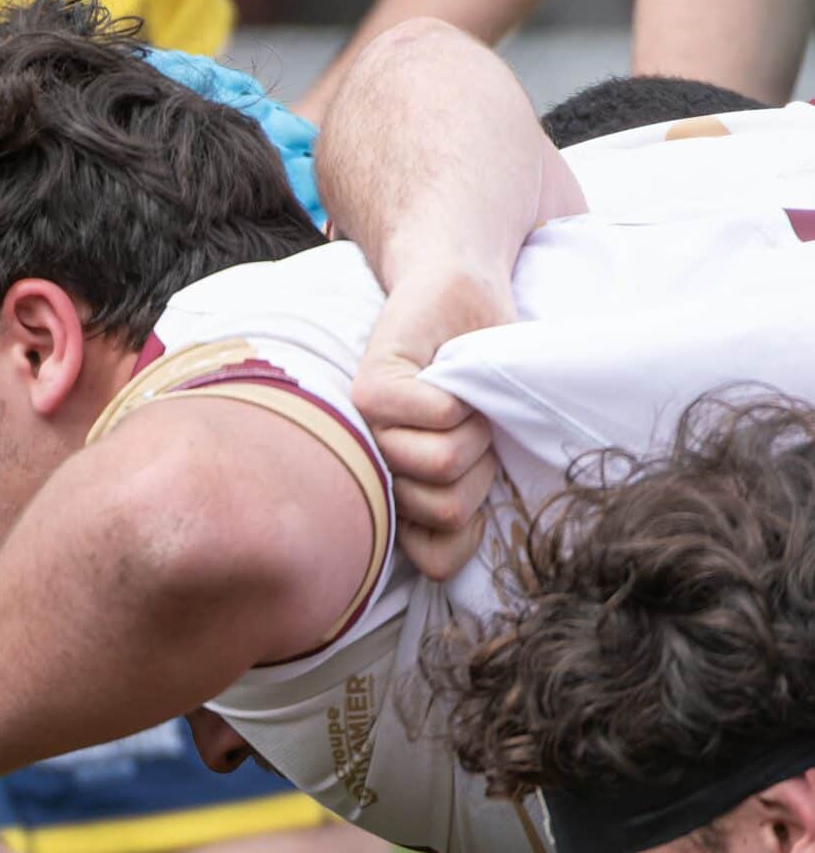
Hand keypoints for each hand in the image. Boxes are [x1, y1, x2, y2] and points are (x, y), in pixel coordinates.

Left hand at [353, 268, 515, 577]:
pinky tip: (446, 372)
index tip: (471, 478)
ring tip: (458, 398)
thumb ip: (468, 504)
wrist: (455, 293)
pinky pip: (437, 413)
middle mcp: (373, 470)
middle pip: (449, 508)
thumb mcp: (486, 449)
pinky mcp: (370, 385)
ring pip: (444, 463)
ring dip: (474, 427)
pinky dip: (461, 392)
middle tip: (468, 425)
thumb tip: (453, 547)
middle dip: (479, 467)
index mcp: (397, 497)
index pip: (437, 559)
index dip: (469, 523)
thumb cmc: (474, 375)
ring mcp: (366, 430)